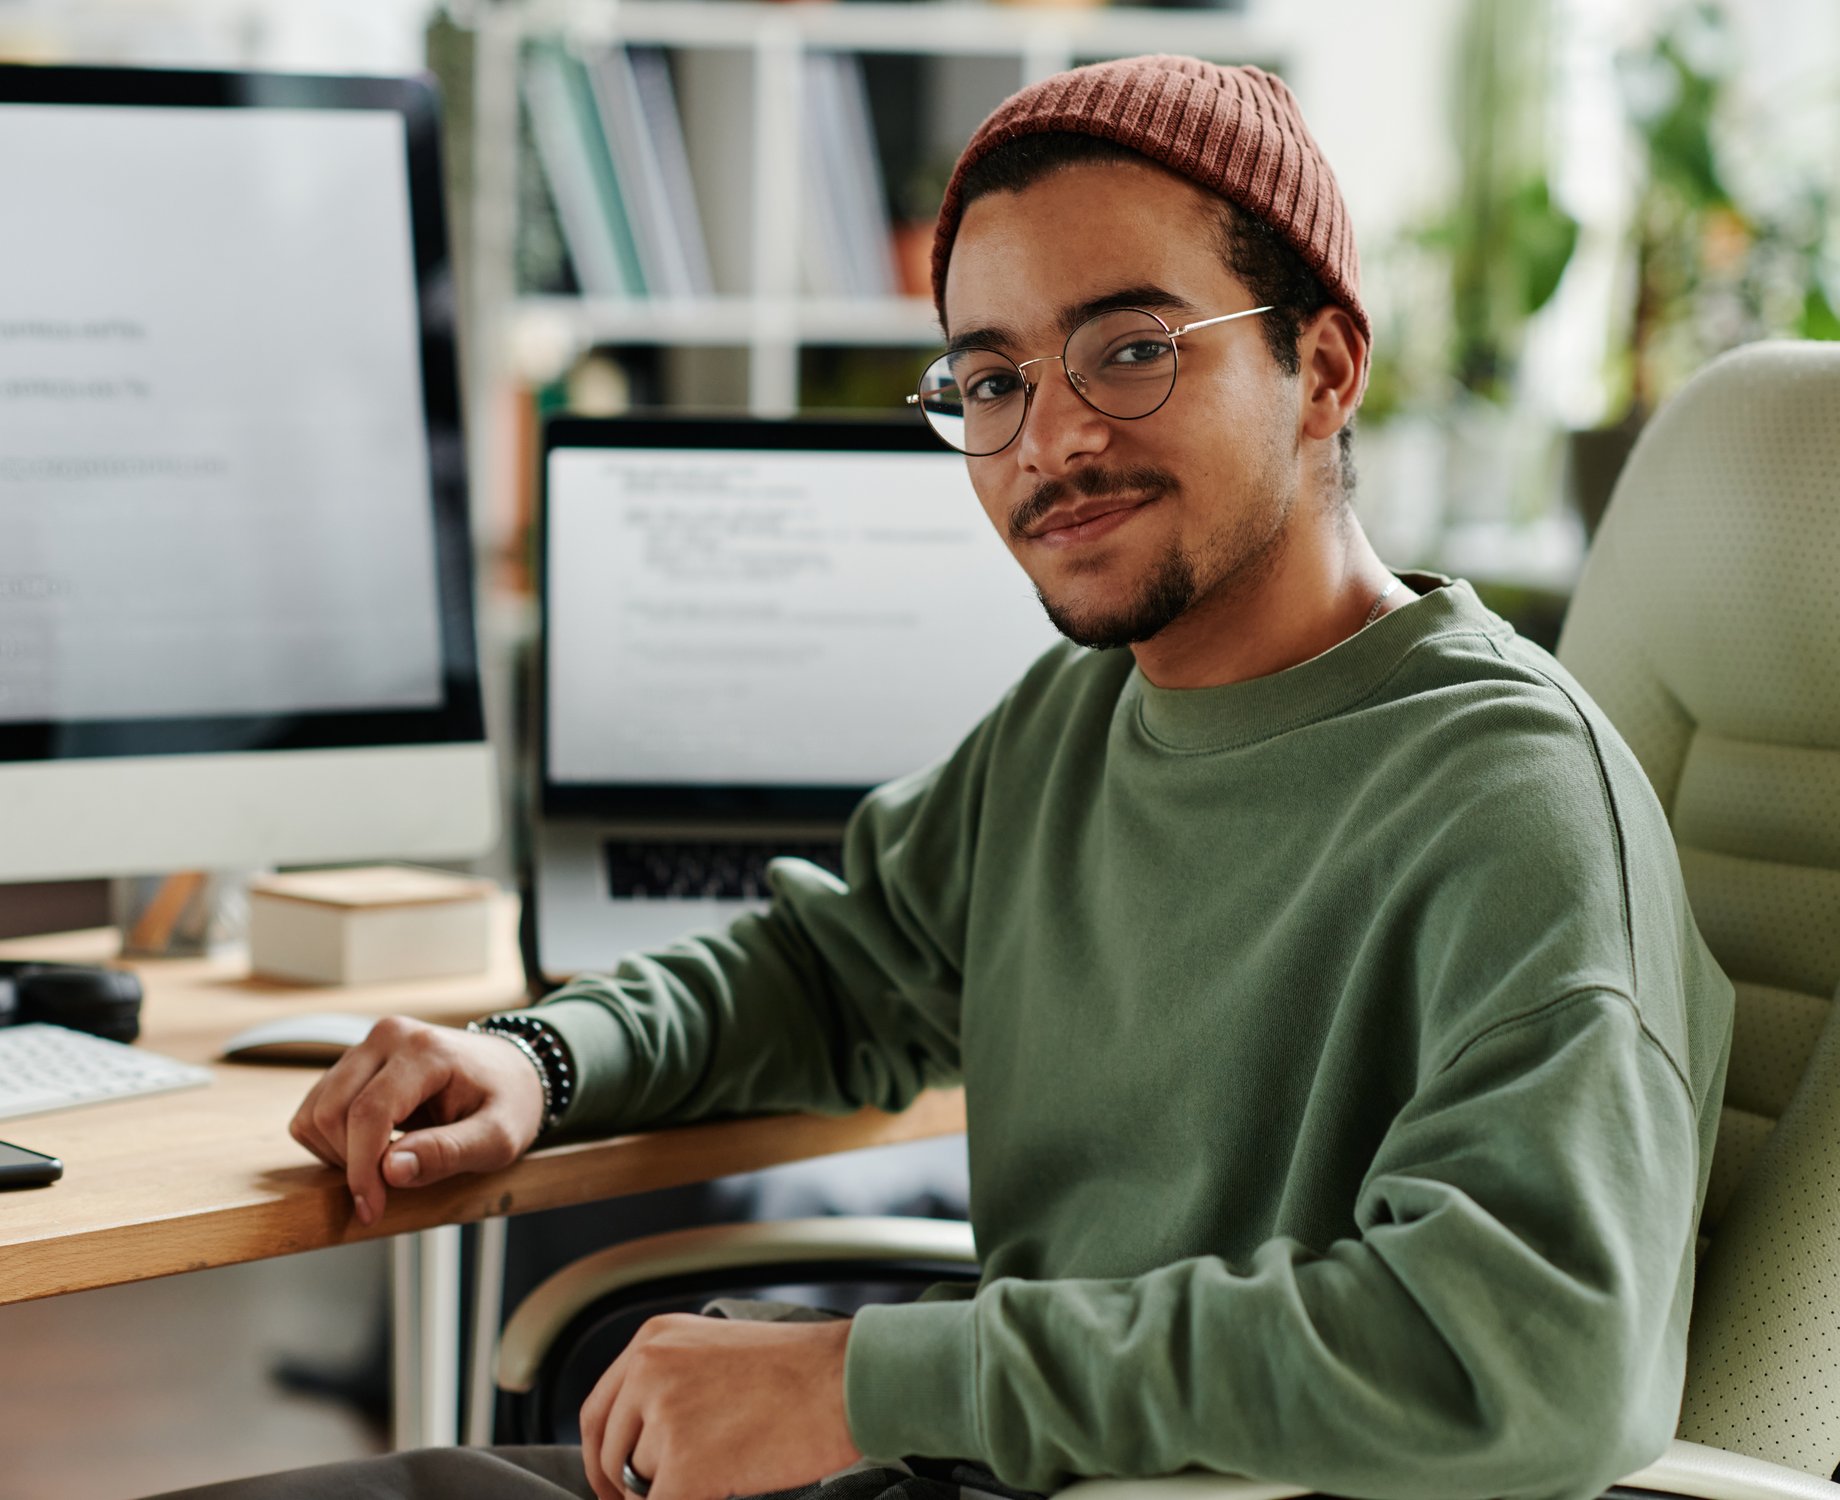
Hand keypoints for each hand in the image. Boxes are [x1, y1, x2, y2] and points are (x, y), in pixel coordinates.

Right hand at [288, 1016, 545, 1224]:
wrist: (512, 1072)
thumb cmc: (509, 1103)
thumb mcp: (499, 1137)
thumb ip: (448, 1153)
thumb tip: (391, 1171)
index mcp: (426, 1050)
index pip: (369, 1112)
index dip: (362, 1169)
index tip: (372, 1210)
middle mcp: (388, 1037)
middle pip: (332, 1113)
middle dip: (351, 1164)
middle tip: (387, 1189)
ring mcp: (367, 1047)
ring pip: (315, 1112)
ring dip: (337, 1154)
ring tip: (386, 1165)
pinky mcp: (353, 1063)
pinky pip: (315, 1110)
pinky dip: (331, 1142)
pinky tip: (372, 1149)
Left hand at [580, 1314, 859, 1499]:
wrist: (848, 1379)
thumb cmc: (800, 1370)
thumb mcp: (714, 1350)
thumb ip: (667, 1383)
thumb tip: (638, 1443)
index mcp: (653, 1340)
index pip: (597, 1413)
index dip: (601, 1459)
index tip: (613, 1486)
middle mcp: (649, 1371)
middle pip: (612, 1455)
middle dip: (631, 1488)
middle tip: (665, 1495)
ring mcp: (665, 1417)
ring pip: (641, 1485)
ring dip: (675, 1490)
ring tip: (726, 1471)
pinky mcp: (688, 1467)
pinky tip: (718, 1493)